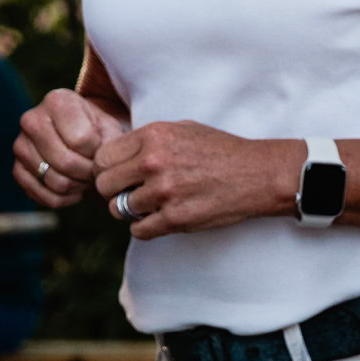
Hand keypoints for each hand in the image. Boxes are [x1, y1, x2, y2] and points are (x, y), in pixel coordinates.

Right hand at [15, 88, 127, 207]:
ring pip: (55, 181)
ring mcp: (20, 146)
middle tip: (97, 172)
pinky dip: (64, 199)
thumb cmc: (93, 127)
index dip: (98, 152)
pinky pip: (42, 196)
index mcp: (56, 101)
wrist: (74, 132)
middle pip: (66, 162)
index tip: (103, 151)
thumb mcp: (107, 126)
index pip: (81, 139)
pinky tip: (75, 189)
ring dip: (78, 186)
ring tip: (87, 178)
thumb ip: (110, 142)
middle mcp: (31, 120)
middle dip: (88, 173)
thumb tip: (103, 165)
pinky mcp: (16, 169)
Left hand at [94, 122, 303, 238]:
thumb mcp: (182, 129)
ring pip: (118, 210)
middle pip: (104, 185)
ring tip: (151, 203)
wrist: (257, 173)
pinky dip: (146, 227)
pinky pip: (138, 231)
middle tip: (132, 191)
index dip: (107, 168)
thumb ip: (147, 140)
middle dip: (114, 190)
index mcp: (154, 135)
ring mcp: (164, 192)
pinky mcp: (175, 219)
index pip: (102, 157)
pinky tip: (161, 216)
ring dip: (131, 210)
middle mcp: (155, 162)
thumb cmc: (219, 149)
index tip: (118, 174)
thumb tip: (114, 155)